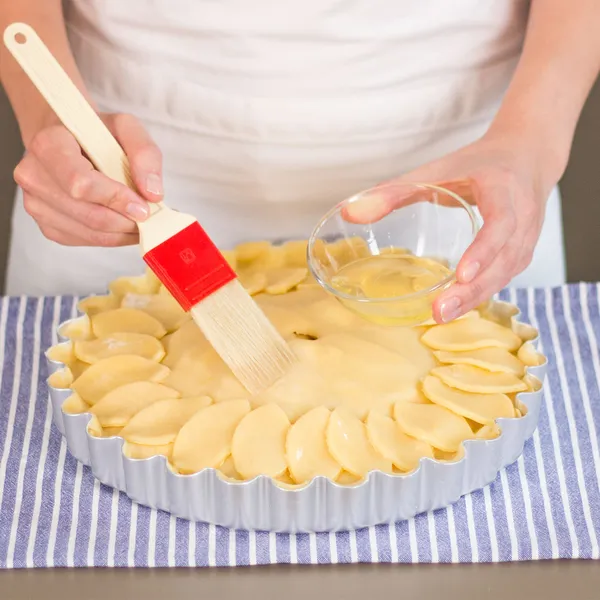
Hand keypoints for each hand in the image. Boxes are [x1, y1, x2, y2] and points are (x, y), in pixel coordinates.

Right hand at [13, 113, 162, 246]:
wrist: (68, 141)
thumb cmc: (95, 134)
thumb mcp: (126, 128)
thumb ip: (144, 154)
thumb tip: (153, 193)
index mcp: (48, 145)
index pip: (81, 184)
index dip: (116, 199)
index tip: (143, 206)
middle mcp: (34, 176)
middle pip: (89, 215)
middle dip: (127, 221)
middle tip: (150, 216)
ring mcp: (36, 204)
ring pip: (91, 233)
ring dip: (123, 232)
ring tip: (140, 220)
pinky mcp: (47, 226)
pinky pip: (86, 241)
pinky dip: (112, 237)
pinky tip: (122, 223)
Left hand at [344, 134, 559, 323]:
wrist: (527, 156)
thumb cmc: (479, 164)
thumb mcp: (438, 169)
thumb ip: (394, 191)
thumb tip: (348, 212)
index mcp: (505, 190)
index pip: (501, 223)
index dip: (484, 250)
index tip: (461, 274)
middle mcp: (524, 217)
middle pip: (505, 260)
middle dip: (474, 289)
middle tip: (441, 311)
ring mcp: (528, 238)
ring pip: (507, 274)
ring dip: (476, 298)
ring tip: (443, 315)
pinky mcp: (522, 253)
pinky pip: (505, 277)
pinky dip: (483, 294)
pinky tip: (457, 307)